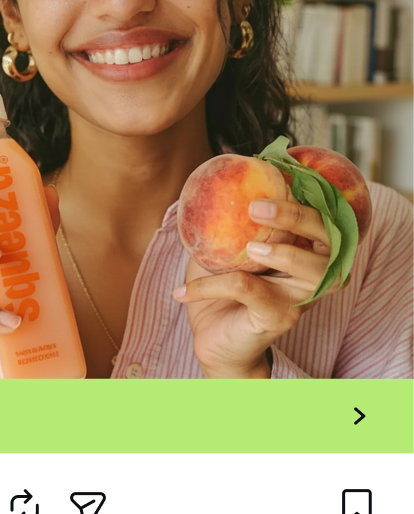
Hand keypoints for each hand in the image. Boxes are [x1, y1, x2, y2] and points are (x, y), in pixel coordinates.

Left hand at [174, 194, 340, 377]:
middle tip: (258, 206)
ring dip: (282, 251)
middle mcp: (312, 274)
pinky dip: (213, 285)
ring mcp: (299, 298)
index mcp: (303, 250)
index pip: (321, 216)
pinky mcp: (278, 318)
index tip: (281, 170)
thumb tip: (207, 181)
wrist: (214, 343)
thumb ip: (225, 221)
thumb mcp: (222, 250)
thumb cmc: (221, 292)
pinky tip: (184, 290)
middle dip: (299, 216)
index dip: (310, 193)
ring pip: (310, 268)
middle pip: (328, 238)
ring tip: (251, 247)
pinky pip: (250, 290)